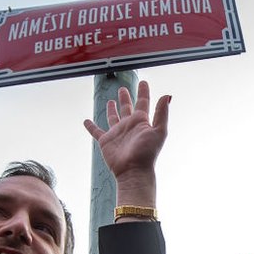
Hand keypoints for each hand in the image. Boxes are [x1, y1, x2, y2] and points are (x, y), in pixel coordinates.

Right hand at [83, 80, 169, 204]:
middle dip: (126, 98)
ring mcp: (117, 133)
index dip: (143, 92)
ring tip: (111, 101)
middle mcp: (129, 126)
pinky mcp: (106, 141)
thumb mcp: (159, 131)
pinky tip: (86, 121)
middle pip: (127, 108)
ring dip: (112, 109)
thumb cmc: (147, 153)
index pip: (143, 102)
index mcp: (142, 122)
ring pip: (113, 117)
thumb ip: (162, 113)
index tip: (143, 82)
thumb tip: (167, 95)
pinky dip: (91, 127)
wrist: (133, 170)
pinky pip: (96, 132)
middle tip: (124, 88)